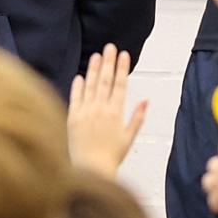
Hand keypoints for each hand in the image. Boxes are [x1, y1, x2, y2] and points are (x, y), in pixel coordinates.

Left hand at [67, 43, 147, 177]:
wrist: (90, 170)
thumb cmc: (111, 157)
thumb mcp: (129, 138)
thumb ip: (137, 117)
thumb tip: (145, 100)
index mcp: (115, 113)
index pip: (119, 85)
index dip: (122, 68)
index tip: (124, 54)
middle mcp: (100, 110)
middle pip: (105, 80)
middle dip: (108, 62)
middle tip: (110, 47)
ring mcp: (85, 113)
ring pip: (90, 85)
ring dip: (93, 69)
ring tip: (96, 55)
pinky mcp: (72, 118)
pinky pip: (75, 98)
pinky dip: (77, 86)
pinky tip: (80, 76)